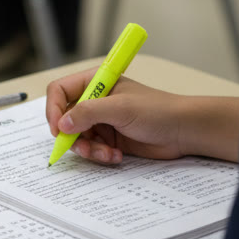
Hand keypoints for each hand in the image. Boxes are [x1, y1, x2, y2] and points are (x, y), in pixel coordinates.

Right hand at [46, 70, 191, 162]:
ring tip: (106, 153)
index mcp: (95, 83)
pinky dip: (99, 155)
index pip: (59, 91)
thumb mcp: (120, 108)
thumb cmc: (158, 111)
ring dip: (88, 149)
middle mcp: (94, 101)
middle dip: (72, 136)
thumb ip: (88, 113)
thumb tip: (62, 124)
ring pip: (76, 138)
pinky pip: (91, 149)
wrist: (184, 131)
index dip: (53, 109)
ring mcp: (101, 121)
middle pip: (64, 119)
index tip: (58, 128)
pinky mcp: (108, 138)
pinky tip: (116, 156)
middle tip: (84, 147)